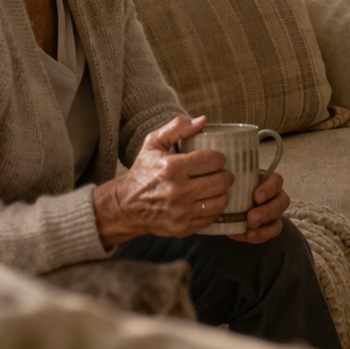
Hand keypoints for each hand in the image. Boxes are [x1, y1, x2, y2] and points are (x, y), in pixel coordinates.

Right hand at [92, 115, 233, 246]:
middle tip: (220, 173)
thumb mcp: (153, 144)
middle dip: (224, 174)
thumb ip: (177, 128)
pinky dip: (214, 209)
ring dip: (222, 192)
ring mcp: (181, 212)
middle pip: (221, 181)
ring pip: (221, 200)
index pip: (213, 160)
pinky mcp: (182, 228)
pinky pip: (212, 218)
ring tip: (216, 187)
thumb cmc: (142, 173)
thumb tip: (202, 121)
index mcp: (173, 167)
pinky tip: (207, 201)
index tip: (216, 159)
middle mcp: (178, 191)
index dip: (219, 158)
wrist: (125, 206)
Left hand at [227, 170, 288, 243]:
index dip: (269, 188)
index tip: (256, 196)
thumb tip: (224, 187)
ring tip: (250, 231)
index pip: (276, 181)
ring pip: (279, 219)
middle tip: (251, 217)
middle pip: (282, 201)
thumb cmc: (231, 191)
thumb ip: (232, 185)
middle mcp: (274, 196)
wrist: (225, 209)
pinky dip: (261, 235)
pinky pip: (272, 232)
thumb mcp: (232, 185)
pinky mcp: (270, 227)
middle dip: (267, 211)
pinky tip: (248, 236)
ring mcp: (274, 213)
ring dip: (265, 226)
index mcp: (266, 181)